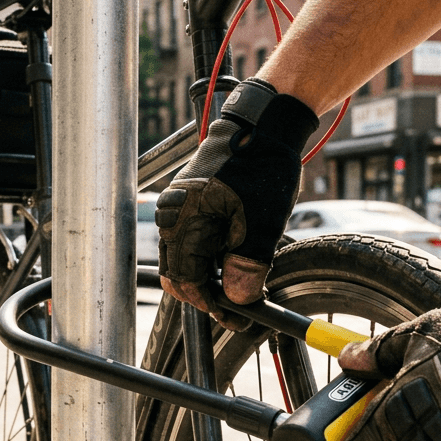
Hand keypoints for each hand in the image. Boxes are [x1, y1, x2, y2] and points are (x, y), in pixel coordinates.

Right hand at [155, 79, 317, 329]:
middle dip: (211, 294)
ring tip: (249, 284)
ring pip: (192, 258)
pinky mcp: (196, 202)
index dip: (212, 304)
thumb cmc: (261, 163)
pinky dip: (219, 255)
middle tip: (243, 308)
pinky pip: (200, 239)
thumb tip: (237, 298)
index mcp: (181, 219)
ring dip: (217, 275)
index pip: (185, 280)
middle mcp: (174, 214)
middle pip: (183, 272)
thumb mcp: (261, 222)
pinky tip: (242, 259)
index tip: (238, 318)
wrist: (266, 123)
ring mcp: (183, 208)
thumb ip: (246, 266)